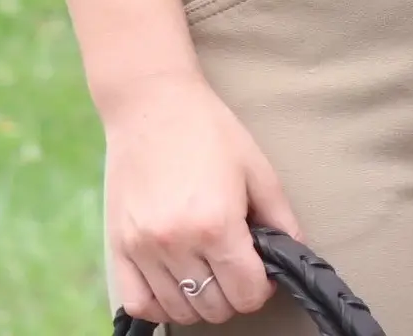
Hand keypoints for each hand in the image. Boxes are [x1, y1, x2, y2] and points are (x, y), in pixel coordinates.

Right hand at [103, 69, 304, 325]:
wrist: (151, 102)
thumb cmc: (208, 130)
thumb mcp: (257, 168)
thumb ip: (281, 219)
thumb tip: (293, 256)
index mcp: (216, 223)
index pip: (247, 293)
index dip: (262, 287)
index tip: (261, 270)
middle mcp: (176, 242)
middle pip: (215, 308)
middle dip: (234, 293)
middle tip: (235, 266)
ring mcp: (142, 247)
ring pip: (179, 310)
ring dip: (200, 300)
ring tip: (207, 270)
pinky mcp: (118, 245)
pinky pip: (138, 302)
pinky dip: (159, 303)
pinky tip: (174, 283)